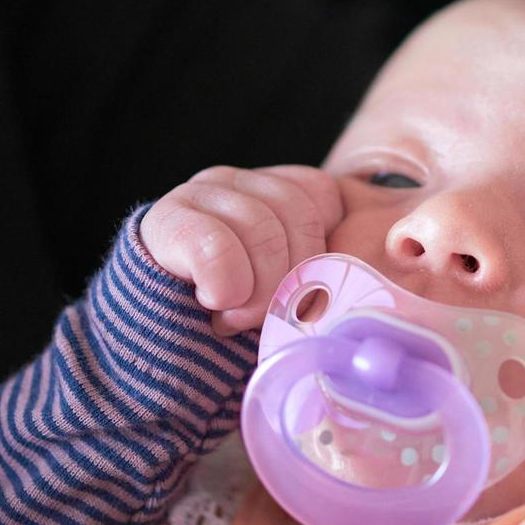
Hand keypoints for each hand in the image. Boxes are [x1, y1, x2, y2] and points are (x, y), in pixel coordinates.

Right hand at [141, 165, 342, 335]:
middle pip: (298, 212)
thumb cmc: (233, 319)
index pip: (323, 196)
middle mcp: (238, 181)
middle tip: (267, 315)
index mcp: (274, 191)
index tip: (300, 293)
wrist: (154, 343)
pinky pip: (216, 246)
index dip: (320, 251)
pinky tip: (212, 303)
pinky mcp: (168, 220)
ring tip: (234, 315)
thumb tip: (369, 273)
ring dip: (257, 289)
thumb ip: (317, 275)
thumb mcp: (284, 292)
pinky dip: (224, 285)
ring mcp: (202, 193)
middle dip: (291, 276)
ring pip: (262, 228)